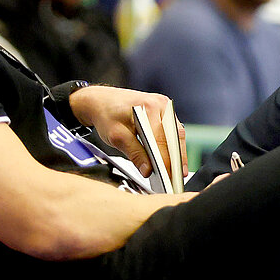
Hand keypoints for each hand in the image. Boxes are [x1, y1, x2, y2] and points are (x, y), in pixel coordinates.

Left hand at [68, 84, 184, 179]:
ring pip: (177, 134)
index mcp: (148, 107)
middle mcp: (161, 104)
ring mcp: (165, 107)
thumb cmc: (107, 115)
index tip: (167, 177)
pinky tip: (173, 160)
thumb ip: (134, 153)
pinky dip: (173, 146)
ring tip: (177, 172)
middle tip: (176, 178)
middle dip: (176, 159)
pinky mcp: (166, 112)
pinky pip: (173, 131)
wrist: (102, 101)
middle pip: (174, 137)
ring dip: (178, 153)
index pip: (161, 139)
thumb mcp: (116, 136)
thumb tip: (148, 170)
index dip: (165, 160)